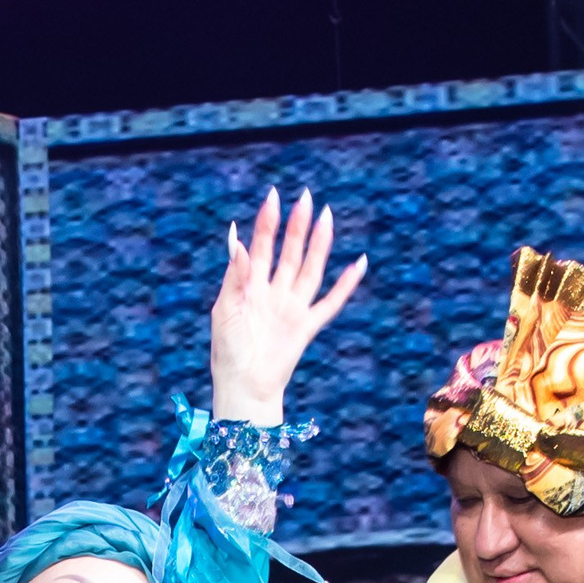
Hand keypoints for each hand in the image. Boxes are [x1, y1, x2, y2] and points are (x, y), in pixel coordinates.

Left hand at [209, 188, 365, 426]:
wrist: (243, 386)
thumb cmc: (228, 350)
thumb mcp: (224, 309)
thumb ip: (235, 275)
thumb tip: (238, 241)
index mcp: (251, 285)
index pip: (262, 245)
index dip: (268, 221)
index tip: (274, 196)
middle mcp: (274, 292)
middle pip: (289, 251)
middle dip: (296, 225)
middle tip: (306, 197)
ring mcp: (293, 307)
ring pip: (310, 269)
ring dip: (319, 244)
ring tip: (327, 217)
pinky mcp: (307, 326)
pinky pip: (331, 302)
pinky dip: (346, 284)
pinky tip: (359, 264)